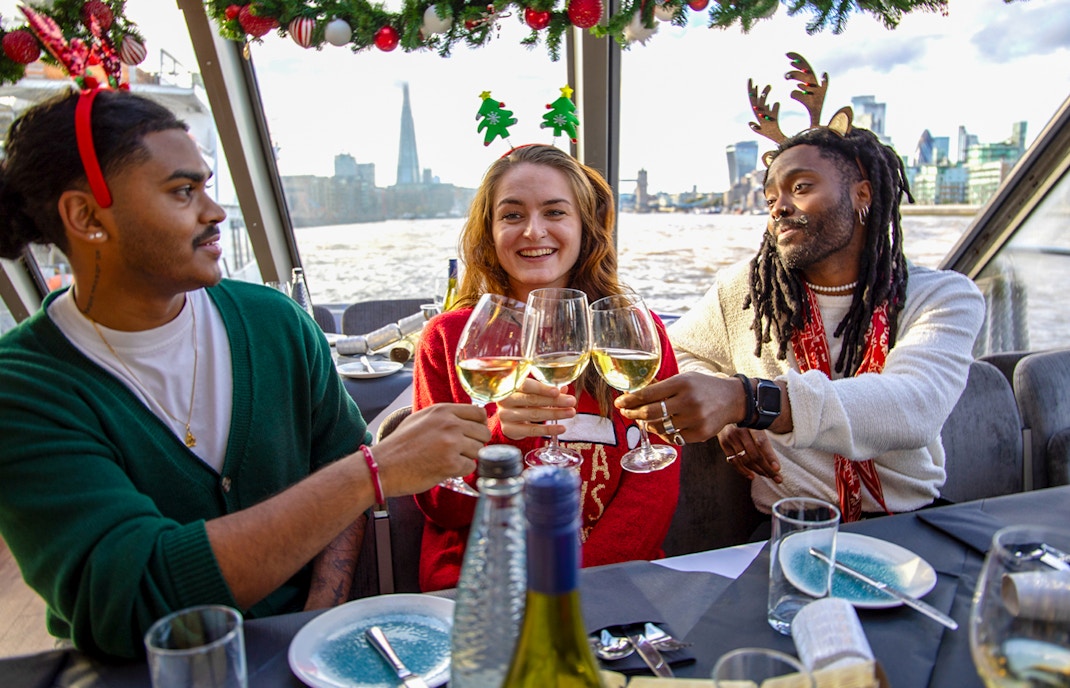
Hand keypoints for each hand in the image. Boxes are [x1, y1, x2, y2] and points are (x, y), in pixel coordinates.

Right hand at [373, 403, 489, 495]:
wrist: (382, 467)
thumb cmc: (399, 445)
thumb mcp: (420, 419)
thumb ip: (444, 416)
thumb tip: (467, 418)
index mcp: (443, 410)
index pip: (479, 413)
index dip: (479, 425)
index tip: (472, 434)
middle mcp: (450, 424)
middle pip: (483, 433)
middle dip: (475, 444)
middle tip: (460, 451)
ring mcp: (452, 444)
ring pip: (479, 451)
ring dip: (467, 458)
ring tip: (448, 460)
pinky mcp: (451, 463)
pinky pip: (470, 467)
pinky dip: (460, 471)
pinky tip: (444, 469)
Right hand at [496, 378, 577, 440]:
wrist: (507, 418)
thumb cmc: (521, 400)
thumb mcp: (532, 392)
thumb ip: (547, 390)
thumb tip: (564, 389)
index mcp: (510, 385)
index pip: (526, 385)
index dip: (542, 388)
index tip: (557, 391)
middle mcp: (505, 400)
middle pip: (532, 400)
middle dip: (554, 401)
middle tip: (572, 401)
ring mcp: (505, 415)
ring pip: (533, 414)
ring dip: (555, 414)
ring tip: (571, 413)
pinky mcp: (509, 429)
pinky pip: (532, 430)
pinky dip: (549, 429)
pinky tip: (561, 428)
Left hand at [614, 371, 742, 443]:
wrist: (733, 399)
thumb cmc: (703, 386)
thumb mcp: (684, 378)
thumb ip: (662, 386)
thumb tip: (634, 393)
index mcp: (682, 383)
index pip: (648, 394)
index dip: (630, 400)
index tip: (620, 403)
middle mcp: (688, 401)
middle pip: (650, 413)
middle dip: (633, 414)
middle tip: (625, 413)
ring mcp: (695, 419)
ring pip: (660, 428)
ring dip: (647, 425)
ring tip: (643, 420)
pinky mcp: (700, 434)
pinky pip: (673, 437)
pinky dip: (664, 433)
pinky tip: (661, 426)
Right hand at [719, 425, 781, 482]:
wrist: (724, 410)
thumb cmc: (747, 420)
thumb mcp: (756, 423)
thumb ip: (763, 440)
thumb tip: (775, 465)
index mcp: (752, 424)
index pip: (762, 443)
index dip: (770, 457)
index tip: (777, 468)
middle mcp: (740, 430)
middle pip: (755, 455)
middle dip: (767, 469)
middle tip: (777, 478)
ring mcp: (730, 437)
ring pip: (745, 460)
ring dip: (758, 471)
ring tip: (768, 476)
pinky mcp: (724, 443)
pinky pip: (734, 462)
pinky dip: (743, 471)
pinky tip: (752, 475)